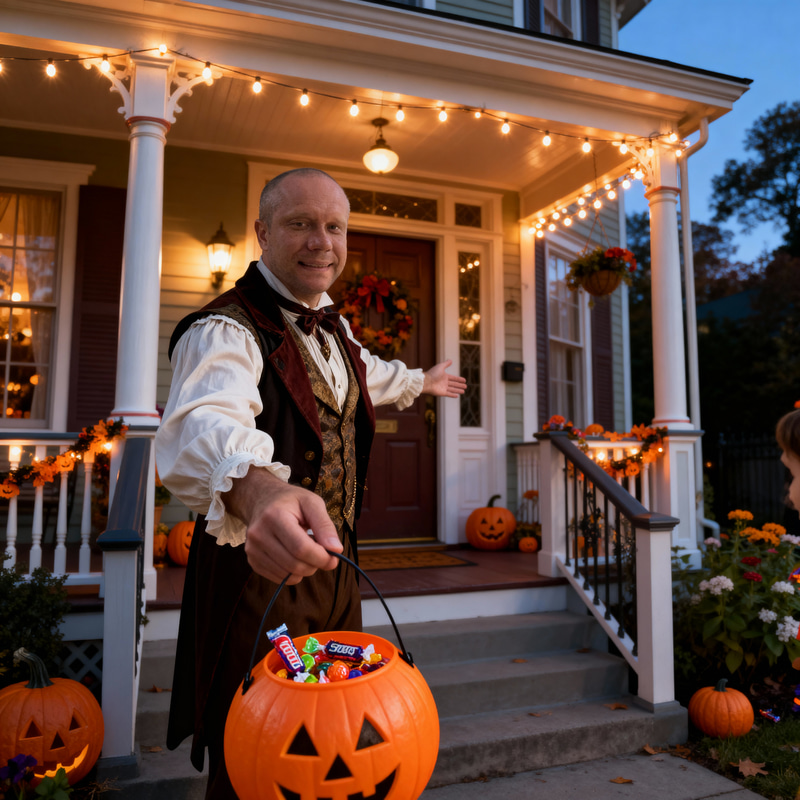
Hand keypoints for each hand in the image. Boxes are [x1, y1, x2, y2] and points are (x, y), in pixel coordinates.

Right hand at [222, 466, 340, 583]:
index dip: (322, 557)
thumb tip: (336, 550)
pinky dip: (293, 573)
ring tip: (307, 551)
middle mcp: (259, 534)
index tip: (334, 557)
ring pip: (287, 575)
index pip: (301, 548)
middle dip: (315, 565)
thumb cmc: (291, 501)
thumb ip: (325, 525)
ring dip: (305, 569)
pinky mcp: (252, 560)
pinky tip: (295, 556)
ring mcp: (252, 549)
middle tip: (323, 555)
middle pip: (294, 564)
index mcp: (274, 516)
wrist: (262, 499)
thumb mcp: (312, 503)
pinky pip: (279, 579)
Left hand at [421, 359, 466, 397]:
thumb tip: (451, 360)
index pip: (453, 378)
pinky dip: (453, 395)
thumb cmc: (433, 373)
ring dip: (458, 390)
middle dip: (459, 385)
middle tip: (465, 386)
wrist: (426, 381)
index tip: (464, 380)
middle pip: (454, 384)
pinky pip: (449, 394)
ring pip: (452, 389)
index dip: (459, 379)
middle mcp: (444, 382)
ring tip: (464, 391)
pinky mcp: (442, 393)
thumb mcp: (440, 366)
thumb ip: (446, 364)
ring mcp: (443, 388)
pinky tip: (457, 396)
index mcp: (444, 376)